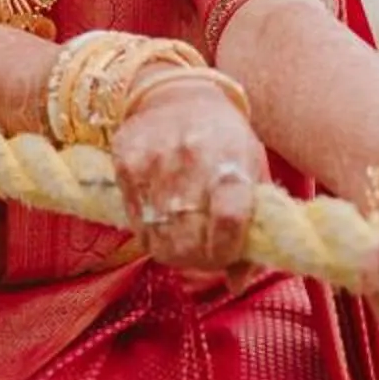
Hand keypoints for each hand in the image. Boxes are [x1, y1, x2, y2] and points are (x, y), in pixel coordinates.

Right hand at [111, 79, 267, 273]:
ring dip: (174, 252)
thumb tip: (238, 283)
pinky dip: (150, 233)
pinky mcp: (125, 163)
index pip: (230, 219)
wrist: (177, 95)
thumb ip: (253, 224)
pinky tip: (163, 223)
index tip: (228, 257)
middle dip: (200, 260)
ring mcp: (154, 160)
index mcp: (231, 158)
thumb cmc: (223, 138)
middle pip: (190, 238)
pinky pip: (135, 222)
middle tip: (205, 257)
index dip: (228, 251)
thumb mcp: (251, 169)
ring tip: (185, 244)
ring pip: (160, 237)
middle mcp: (191, 157)